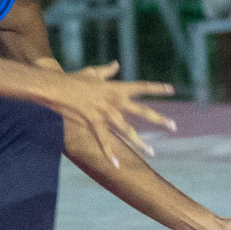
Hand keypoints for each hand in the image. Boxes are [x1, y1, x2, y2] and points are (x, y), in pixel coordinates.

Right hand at [48, 61, 175, 167]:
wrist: (57, 87)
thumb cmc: (74, 78)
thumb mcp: (92, 72)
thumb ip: (107, 70)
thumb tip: (116, 64)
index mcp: (116, 87)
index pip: (141, 86)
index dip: (156, 88)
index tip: (171, 89)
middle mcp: (115, 101)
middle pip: (142, 111)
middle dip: (159, 119)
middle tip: (173, 126)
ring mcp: (105, 113)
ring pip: (127, 130)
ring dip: (140, 142)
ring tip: (152, 152)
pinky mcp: (93, 123)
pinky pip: (104, 141)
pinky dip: (109, 154)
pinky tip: (116, 165)